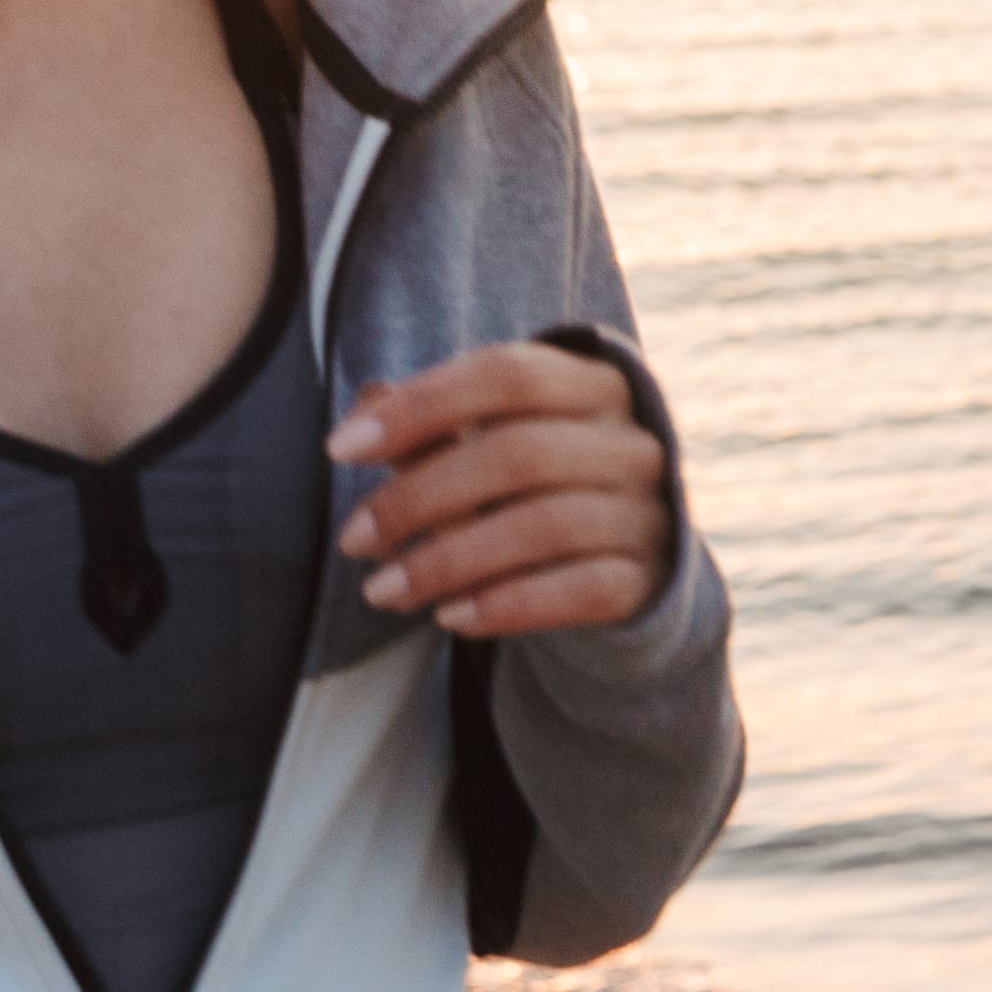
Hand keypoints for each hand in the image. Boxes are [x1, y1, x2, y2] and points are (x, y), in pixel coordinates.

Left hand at [333, 342, 673, 635]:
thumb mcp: (489, 441)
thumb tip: (366, 408)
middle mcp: (633, 442)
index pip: (507, 374)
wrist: (622, 559)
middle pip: (520, 453)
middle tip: (354, 538)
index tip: (341, 449)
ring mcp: (649, 512)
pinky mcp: (650, 580)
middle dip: (420, 497)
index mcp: (595, 384)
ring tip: (383, 590)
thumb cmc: (535, 486)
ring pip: (547, 526)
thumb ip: (433, 424)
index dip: (422, 406)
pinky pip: (582, 590)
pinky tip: (450, 616)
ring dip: (448, 562)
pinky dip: (508, 605)